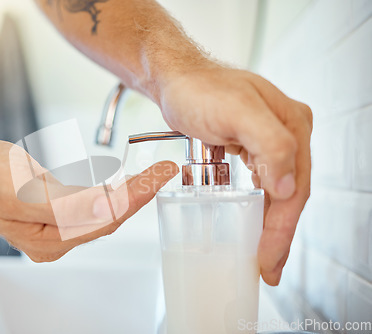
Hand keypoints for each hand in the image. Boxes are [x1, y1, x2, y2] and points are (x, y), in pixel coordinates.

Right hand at [0, 138, 177, 261]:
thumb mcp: (22, 190)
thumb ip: (66, 206)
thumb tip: (106, 211)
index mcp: (48, 238)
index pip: (105, 219)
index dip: (136, 197)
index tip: (159, 176)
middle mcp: (56, 240)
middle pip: (109, 219)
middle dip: (140, 194)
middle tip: (164, 171)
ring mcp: (56, 230)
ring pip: (104, 215)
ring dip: (132, 195)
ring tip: (155, 175)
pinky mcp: (57, 216)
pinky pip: (93, 209)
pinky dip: (114, 194)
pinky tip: (127, 184)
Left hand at [158, 65, 311, 284]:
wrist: (176, 79)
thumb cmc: (200, 90)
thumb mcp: (237, 111)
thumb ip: (271, 143)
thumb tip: (289, 186)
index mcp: (292, 126)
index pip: (294, 189)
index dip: (282, 229)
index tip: (267, 259)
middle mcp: (287, 134)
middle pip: (289, 195)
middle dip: (279, 235)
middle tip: (268, 268)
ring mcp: (270, 140)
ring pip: (277, 193)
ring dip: (271, 226)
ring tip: (264, 257)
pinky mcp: (251, 146)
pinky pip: (261, 184)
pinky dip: (259, 208)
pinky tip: (253, 224)